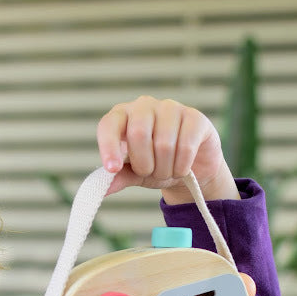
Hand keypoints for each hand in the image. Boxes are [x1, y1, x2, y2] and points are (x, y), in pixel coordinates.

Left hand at [96, 96, 239, 203]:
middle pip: (138, 134)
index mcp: (122, 116)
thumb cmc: (157, 164)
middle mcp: (144, 106)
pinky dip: (182, 166)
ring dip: (165, 169)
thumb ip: (118, 177)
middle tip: (150, 173)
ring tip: (167, 171)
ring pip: (164, 144)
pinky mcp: (195, 117)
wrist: (192, 167)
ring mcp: (170, 108)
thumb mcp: (134, 173)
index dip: (109, 147)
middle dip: (144, 164)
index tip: (113, 169)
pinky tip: (182, 168)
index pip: (109, 125)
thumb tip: (101, 189)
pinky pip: (186, 146)